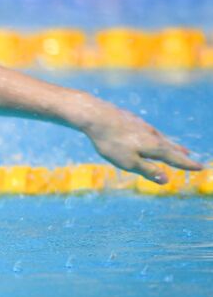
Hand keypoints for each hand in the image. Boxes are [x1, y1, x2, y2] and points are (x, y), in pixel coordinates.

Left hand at [85, 109, 201, 183]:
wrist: (96, 116)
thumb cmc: (111, 142)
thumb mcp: (129, 162)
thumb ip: (147, 170)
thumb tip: (167, 180)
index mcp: (154, 146)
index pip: (175, 158)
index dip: (187, 164)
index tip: (201, 167)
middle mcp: (151, 134)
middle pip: (169, 146)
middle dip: (179, 153)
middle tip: (190, 156)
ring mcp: (141, 125)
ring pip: (158, 136)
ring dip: (168, 143)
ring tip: (174, 146)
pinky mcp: (130, 119)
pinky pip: (146, 130)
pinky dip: (154, 135)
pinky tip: (148, 134)